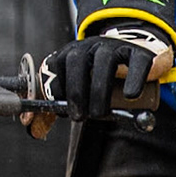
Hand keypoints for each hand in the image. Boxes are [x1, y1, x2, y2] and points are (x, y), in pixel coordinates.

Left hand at [41, 24, 171, 121]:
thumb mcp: (75, 89)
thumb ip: (55, 109)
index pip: (54, 64)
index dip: (55, 88)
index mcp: (71, 52)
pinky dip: (133, 79)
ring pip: (105, 61)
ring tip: (100, 113)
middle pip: (77, 60)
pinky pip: (137, 62)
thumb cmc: (98, 77)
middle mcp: (90, 45)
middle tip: (79, 116)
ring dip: (100, 90)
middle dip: (75, 91)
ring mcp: (116, 46)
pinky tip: (130, 96)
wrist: (134, 53)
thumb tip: (34, 131)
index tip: (60, 111)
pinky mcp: (140, 53)